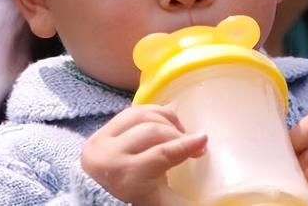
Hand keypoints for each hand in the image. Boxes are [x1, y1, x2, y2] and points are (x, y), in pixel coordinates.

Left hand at [81, 104, 206, 205]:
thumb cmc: (137, 201)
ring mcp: (101, 139)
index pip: (160, 154)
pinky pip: (132, 112)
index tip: (203, 140)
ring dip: (167, 120)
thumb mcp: (160, 202)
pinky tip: (167, 123)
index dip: (185, 145)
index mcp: (125, 178)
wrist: (102, 200)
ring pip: (142, 115)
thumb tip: (206, 190)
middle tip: (197, 143)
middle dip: (178, 134)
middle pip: (152, 131)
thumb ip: (181, 197)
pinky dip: (153, 113)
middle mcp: (108, 155)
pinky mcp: (101, 129)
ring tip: (181, 133)